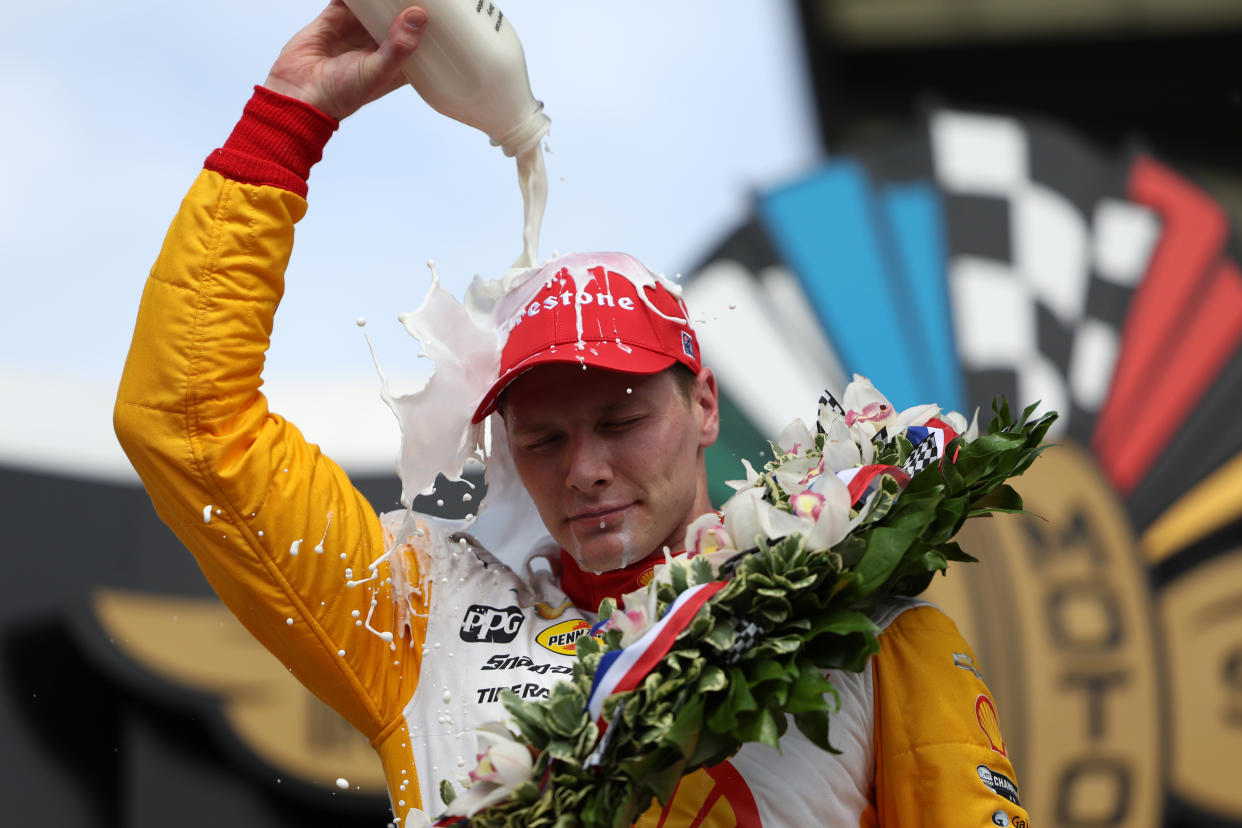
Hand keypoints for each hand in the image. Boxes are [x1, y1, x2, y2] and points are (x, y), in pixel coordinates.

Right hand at [263, 1, 426, 120]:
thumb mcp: (378, 72)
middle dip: (406, 3)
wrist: (299, 93)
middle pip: (398, 16)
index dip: (429, 25)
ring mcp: (357, 30)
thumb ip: (398, 46)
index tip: (442, 9)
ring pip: (376, 4)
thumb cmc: (342, 95)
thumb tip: (418, 17)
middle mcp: (379, 45)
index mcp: (397, 62)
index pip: (420, 39)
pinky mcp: (335, 18)